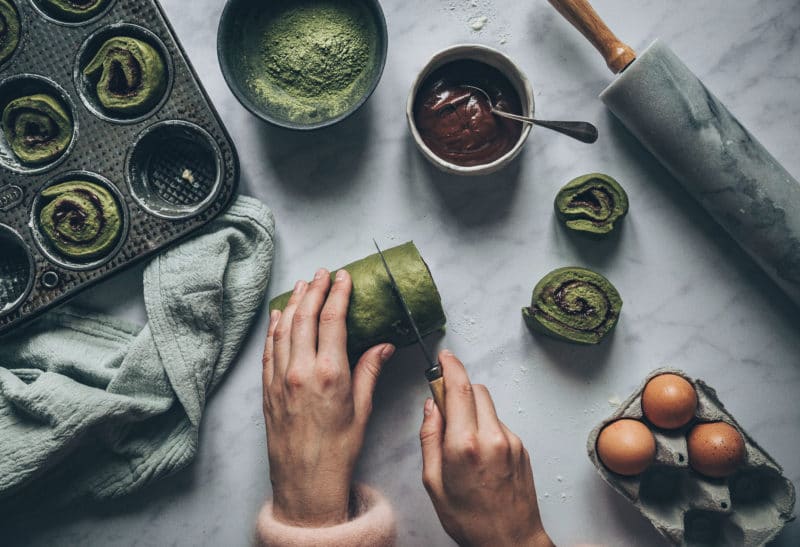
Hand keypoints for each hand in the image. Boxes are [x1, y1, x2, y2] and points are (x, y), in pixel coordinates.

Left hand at [262, 268, 394, 526]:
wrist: (306, 482)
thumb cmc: (338, 450)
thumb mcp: (362, 410)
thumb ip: (370, 371)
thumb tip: (383, 345)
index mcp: (330, 374)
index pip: (333, 320)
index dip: (338, 293)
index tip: (343, 277)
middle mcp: (301, 371)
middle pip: (305, 317)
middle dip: (314, 289)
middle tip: (322, 273)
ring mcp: (280, 379)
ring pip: (284, 329)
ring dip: (293, 303)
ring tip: (302, 285)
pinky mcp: (267, 389)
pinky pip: (269, 350)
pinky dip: (273, 329)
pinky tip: (278, 317)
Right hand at [419, 351, 552, 546]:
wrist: (510, 541)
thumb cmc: (470, 520)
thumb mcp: (433, 483)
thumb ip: (429, 439)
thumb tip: (430, 408)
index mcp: (464, 446)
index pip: (459, 388)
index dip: (450, 366)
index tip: (443, 357)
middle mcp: (491, 438)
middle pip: (476, 390)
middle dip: (459, 389)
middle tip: (445, 407)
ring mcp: (510, 441)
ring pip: (488, 406)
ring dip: (472, 410)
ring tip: (462, 441)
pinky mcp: (521, 447)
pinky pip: (498, 423)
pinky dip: (485, 427)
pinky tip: (479, 455)